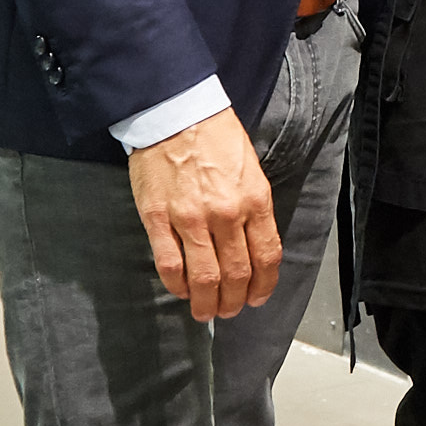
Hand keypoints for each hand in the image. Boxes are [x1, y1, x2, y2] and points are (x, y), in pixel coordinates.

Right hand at [128, 106, 280, 320]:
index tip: (258, 298)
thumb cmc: (216, 138)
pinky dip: (177, 285)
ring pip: (204, 277)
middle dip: (235, 301)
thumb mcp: (252, 171)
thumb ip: (254, 209)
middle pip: (236, 274)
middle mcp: (226, 214)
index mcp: (255, 201)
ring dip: (206, 302)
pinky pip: (169, 263)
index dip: (264, 286)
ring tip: (205, 312)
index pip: (266, 257)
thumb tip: (253, 246)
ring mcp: (190, 218)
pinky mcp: (158, 218)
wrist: (177, 113)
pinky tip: (181, 291)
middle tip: (230, 311)